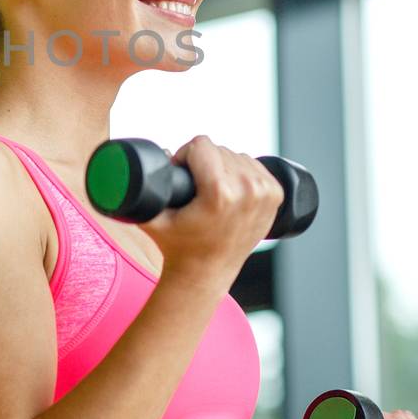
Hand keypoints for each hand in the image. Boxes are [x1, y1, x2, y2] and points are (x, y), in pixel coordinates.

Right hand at [141, 136, 281, 290]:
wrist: (207, 273)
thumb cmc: (178, 246)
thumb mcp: (152, 219)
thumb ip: (142, 189)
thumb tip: (147, 160)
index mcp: (220, 192)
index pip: (201, 145)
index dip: (185, 155)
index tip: (181, 174)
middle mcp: (247, 190)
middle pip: (219, 149)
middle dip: (204, 163)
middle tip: (196, 188)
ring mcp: (265, 192)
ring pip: (236, 156)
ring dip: (223, 167)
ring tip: (213, 191)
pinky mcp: (275, 195)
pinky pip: (253, 165)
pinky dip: (241, 172)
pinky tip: (231, 191)